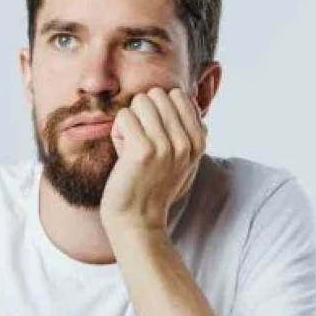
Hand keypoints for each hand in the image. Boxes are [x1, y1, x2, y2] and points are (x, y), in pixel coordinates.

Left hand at [100, 87, 206, 236]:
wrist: (137, 221)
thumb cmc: (152, 188)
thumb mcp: (182, 160)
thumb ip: (189, 131)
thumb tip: (189, 99)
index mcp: (198, 141)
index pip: (178, 95)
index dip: (158, 110)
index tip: (155, 138)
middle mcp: (186, 142)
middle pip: (157, 94)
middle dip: (142, 114)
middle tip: (140, 143)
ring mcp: (167, 146)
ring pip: (140, 102)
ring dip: (129, 122)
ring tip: (131, 149)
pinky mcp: (144, 150)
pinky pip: (124, 116)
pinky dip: (117, 132)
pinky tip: (122, 153)